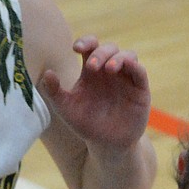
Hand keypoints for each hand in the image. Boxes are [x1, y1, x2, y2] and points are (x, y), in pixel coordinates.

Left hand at [38, 37, 151, 152]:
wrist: (106, 145)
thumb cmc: (86, 125)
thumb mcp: (66, 109)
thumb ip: (54, 92)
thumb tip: (47, 73)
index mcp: (92, 70)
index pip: (91, 46)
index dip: (85, 42)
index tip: (76, 48)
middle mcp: (110, 70)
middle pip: (109, 49)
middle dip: (100, 53)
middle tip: (91, 66)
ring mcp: (127, 78)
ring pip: (128, 55)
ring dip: (118, 58)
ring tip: (108, 69)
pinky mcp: (140, 90)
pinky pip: (140, 72)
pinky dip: (135, 66)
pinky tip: (126, 68)